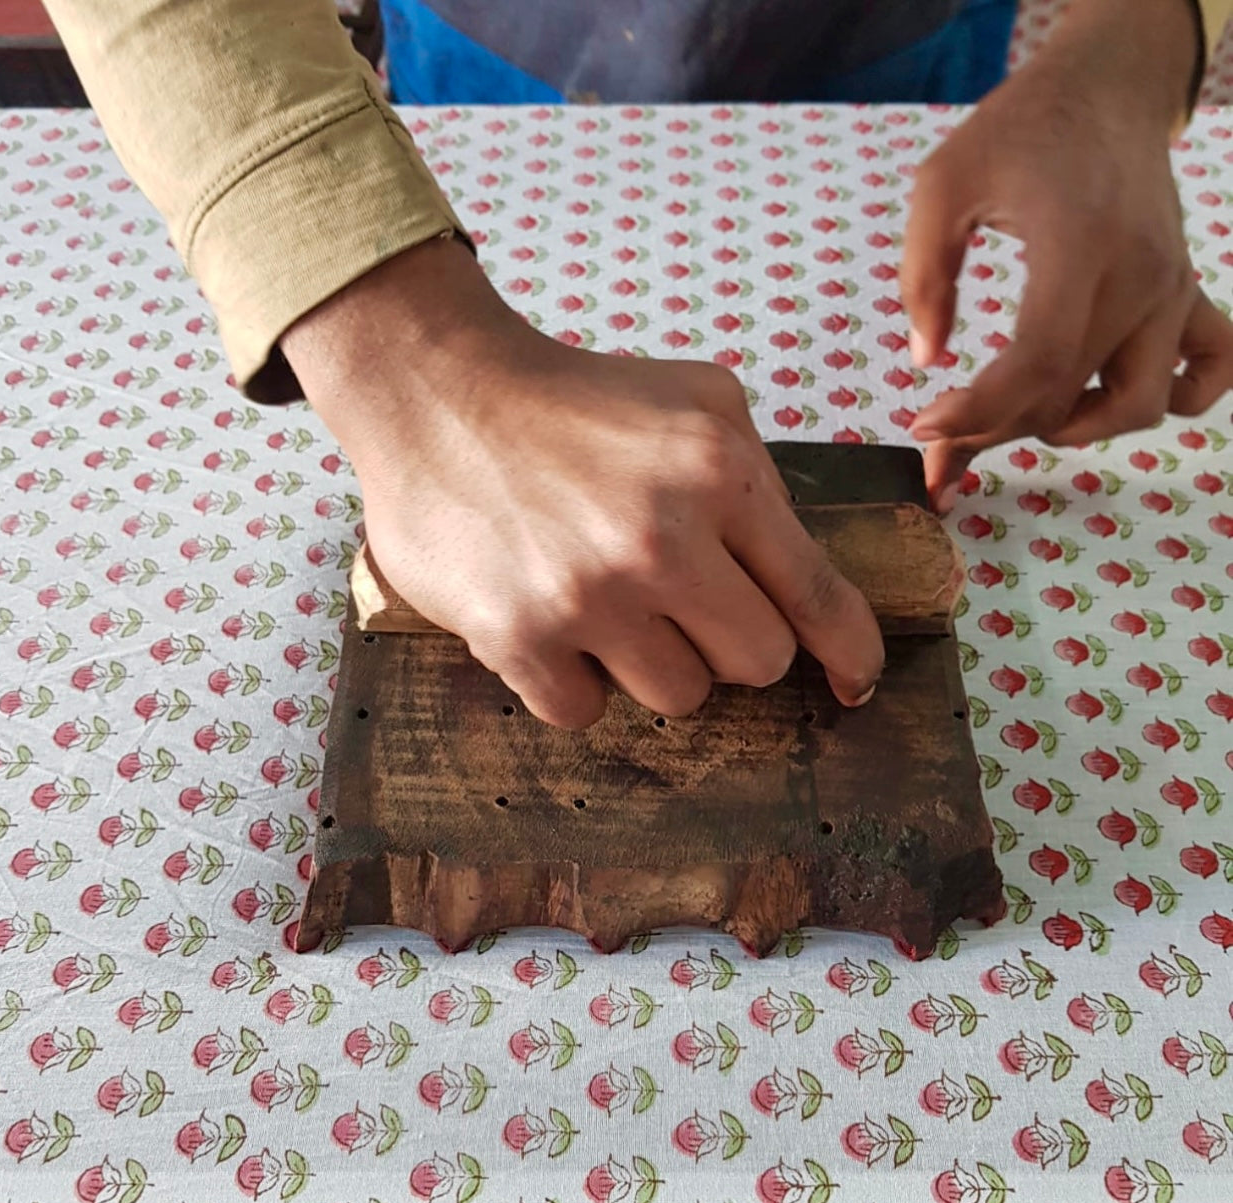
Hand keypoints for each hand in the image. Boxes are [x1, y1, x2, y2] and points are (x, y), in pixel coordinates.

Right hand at [282, 237, 882, 727]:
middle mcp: (660, 540)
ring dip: (653, 663)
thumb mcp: (696, 401)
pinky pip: (585, 713)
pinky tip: (554, 624)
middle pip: (757, 663)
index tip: (856, 681)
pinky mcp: (517, 638)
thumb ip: (757, 482)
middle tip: (681, 601)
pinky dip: (576, 681)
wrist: (439, 395)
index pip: (815, 595)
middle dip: (731, 640)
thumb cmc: (575, 401)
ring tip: (607, 602)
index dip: (849, 650)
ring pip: (678, 698)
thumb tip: (798, 580)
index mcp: (718, 473)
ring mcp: (588, 596)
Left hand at [901, 0, 1232, 512]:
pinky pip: (1211, 368)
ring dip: (1071, 429)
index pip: (1039, 362)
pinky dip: (1170, 401)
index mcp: (1079, 245)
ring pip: (1141, 404)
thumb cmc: (1017, 132)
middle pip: (1071, 394)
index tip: (925, 427)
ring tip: (1014, 414)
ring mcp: (1172, 288)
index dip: (978, 413)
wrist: (1106, 87)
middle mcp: (1140, 277)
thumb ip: (923, 276)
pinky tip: (1104, 399)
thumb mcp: (942, 186)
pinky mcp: (1188, 292)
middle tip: (939, 442)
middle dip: (995, 433)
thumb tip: (926, 359)